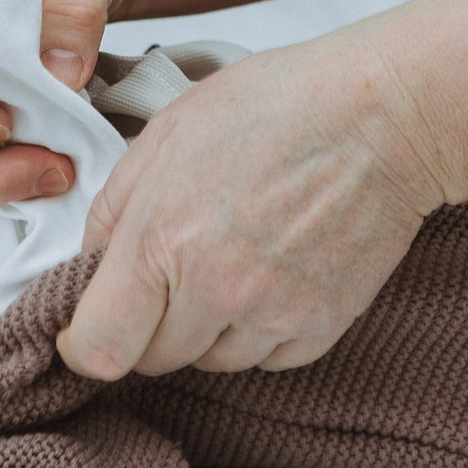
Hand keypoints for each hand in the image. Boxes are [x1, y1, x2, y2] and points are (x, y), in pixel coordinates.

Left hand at [54, 33, 443, 378]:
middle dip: (147, 323)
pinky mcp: (320, 328)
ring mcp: (271, 316)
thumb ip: (114, 207)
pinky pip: (266, 359)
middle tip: (172, 266)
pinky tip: (272, 272)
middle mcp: (214, 292)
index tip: (89, 323)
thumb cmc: (279, 106)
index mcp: (161, 241)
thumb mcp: (168, 131)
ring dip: (205, 326)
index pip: (97, 349)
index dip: (82, 340)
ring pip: (209, 361)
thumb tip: (89, 262)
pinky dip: (259, 329)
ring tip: (231, 257)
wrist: (384, 118)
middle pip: (151, 359)